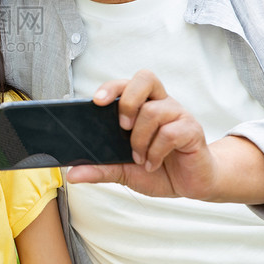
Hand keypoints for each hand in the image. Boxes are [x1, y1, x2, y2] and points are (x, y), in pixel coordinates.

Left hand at [66, 70, 263, 203]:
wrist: (192, 185)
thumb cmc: (159, 170)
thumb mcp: (124, 171)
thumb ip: (100, 169)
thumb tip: (72, 173)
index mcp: (143, 105)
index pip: (127, 83)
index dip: (111, 87)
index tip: (96, 102)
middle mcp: (161, 103)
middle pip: (145, 78)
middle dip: (128, 100)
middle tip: (122, 127)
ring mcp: (178, 114)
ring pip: (153, 111)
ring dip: (139, 139)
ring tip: (139, 158)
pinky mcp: (192, 130)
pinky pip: (170, 132)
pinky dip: (155, 152)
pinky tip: (152, 164)